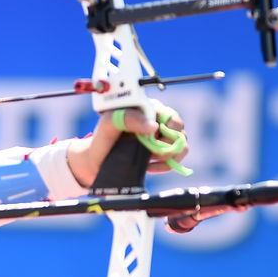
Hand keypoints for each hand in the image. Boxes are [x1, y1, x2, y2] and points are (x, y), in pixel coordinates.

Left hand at [66, 99, 188, 187]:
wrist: (96, 163)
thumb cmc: (101, 141)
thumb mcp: (107, 125)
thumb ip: (127, 118)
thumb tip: (153, 126)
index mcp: (145, 109)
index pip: (168, 114)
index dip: (165, 127)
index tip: (150, 137)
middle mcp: (156, 121)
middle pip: (179, 129)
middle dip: (167, 142)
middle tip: (149, 149)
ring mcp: (160, 137)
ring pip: (182, 143)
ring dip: (167, 155)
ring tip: (147, 159)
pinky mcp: (162, 152)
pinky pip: (177, 157)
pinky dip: (166, 165)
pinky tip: (149, 167)